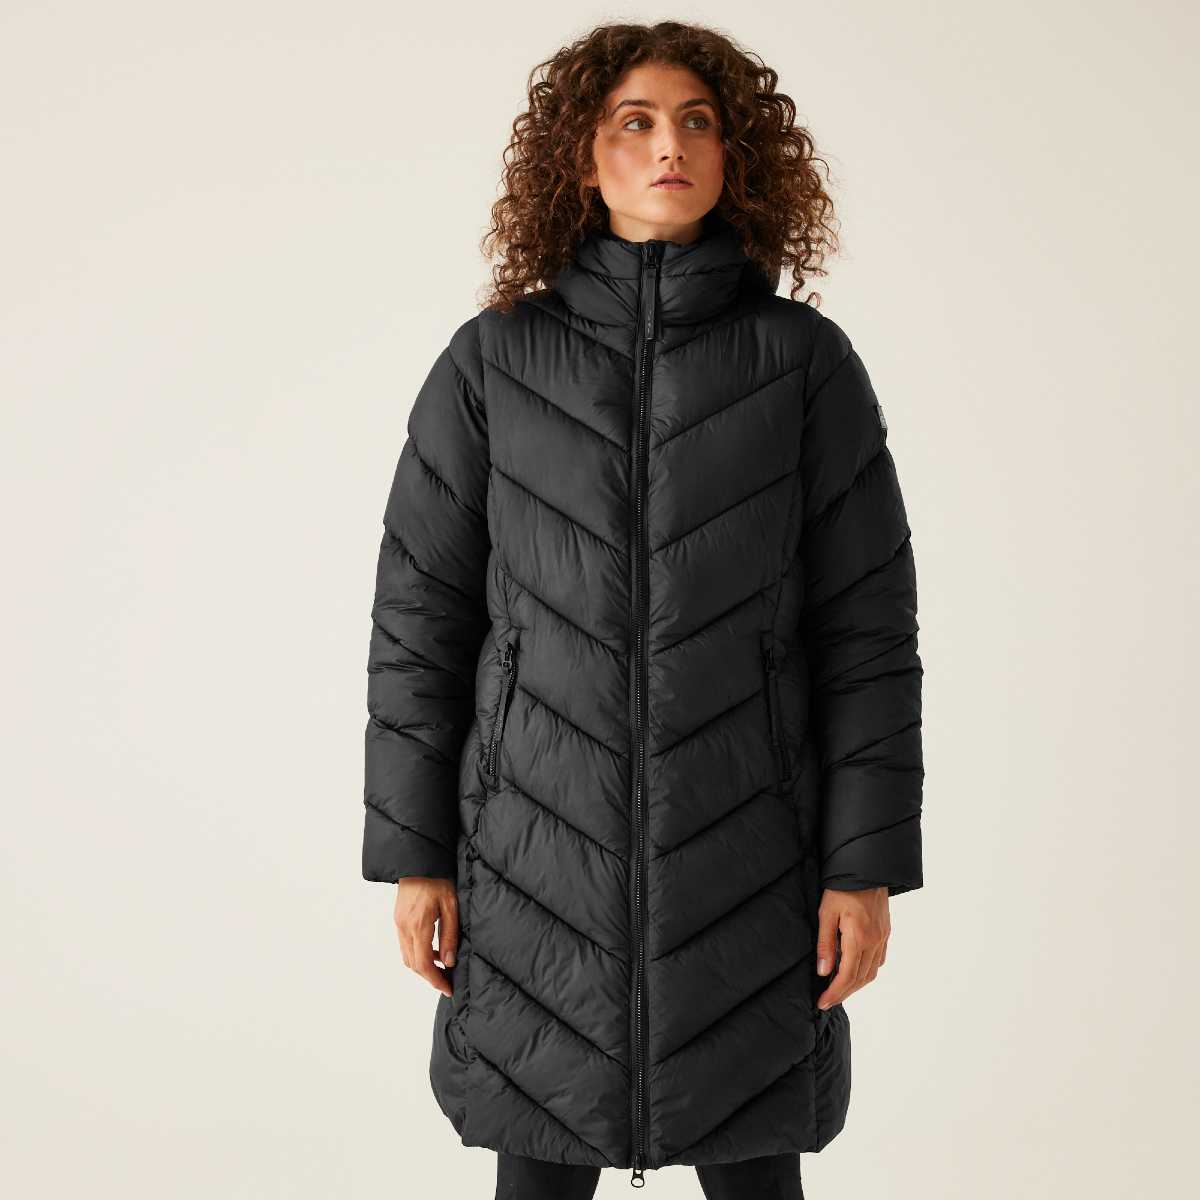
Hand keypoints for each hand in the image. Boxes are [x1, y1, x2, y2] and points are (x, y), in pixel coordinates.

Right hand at [394, 876, 458, 997]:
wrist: (419, 861)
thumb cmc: (438, 880)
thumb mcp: (451, 906)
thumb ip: (450, 935)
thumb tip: (449, 962)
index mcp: (418, 925)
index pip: (423, 964)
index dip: (435, 980)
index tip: (448, 988)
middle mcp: (404, 927)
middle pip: (413, 964)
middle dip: (429, 977)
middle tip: (447, 982)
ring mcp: (398, 923)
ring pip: (407, 956)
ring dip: (423, 966)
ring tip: (442, 968)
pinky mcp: (398, 919)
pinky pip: (405, 945)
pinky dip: (418, 953)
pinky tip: (433, 950)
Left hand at [814, 886, 889, 1009]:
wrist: (866, 869)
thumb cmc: (842, 888)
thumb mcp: (826, 913)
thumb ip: (825, 944)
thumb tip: (823, 972)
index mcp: (859, 938)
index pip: (847, 976)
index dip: (834, 993)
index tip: (822, 1002)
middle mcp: (875, 942)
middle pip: (860, 979)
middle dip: (843, 993)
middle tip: (827, 1001)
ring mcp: (883, 938)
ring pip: (871, 972)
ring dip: (855, 985)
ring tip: (838, 990)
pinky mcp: (885, 933)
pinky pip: (878, 961)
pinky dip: (866, 972)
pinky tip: (854, 972)